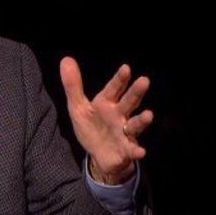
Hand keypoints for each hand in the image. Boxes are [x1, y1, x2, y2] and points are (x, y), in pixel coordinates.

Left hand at [60, 57, 153, 184]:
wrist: (98, 155)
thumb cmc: (92, 127)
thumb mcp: (78, 107)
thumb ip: (73, 86)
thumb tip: (66, 59)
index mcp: (106, 103)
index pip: (113, 89)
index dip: (119, 79)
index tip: (126, 68)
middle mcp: (119, 115)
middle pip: (129, 102)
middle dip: (136, 92)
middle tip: (144, 80)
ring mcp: (124, 133)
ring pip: (135, 125)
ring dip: (141, 120)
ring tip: (149, 115)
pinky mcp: (126, 150)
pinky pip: (132, 150)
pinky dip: (136, 151)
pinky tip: (140, 151)